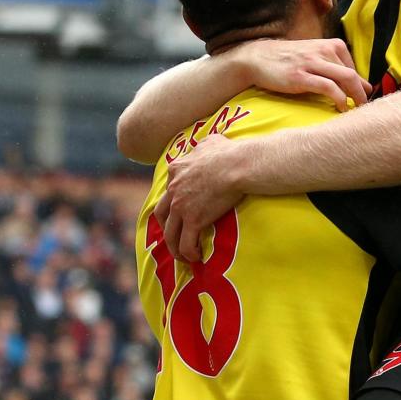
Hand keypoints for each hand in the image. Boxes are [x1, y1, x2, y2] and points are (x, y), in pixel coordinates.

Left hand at [153, 134, 248, 261]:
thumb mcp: (211, 142)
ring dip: (175, 247)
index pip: (168, 189)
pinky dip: (188, 252)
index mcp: (176, 170)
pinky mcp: (194, 220)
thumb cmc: (230, 152)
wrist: (238, 165)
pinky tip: (196, 257)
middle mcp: (174, 189)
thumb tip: (208, 144)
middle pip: (161, 213)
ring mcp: (181, 206)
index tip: (180, 211)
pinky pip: (186, 243)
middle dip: (166, 227)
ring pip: (171, 233)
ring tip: (183, 256)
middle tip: (175, 235)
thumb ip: (203, 145)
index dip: (172, 202)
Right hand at [238, 38, 370, 111]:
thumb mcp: (315, 57)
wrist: (258, 58)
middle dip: (362, 93)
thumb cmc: (290, 60)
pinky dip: (339, 99)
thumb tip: (364, 85)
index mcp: (331, 45)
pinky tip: (341, 107)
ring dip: (354, 97)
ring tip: (356, 110)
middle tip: (365, 108)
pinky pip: (328, 87)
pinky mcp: (300, 77)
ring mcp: (311, 63)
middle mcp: (323, 51)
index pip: (354, 68)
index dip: (360, 85)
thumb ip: (337, 68)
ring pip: (344, 79)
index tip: (360, 99)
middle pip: (352, 75)